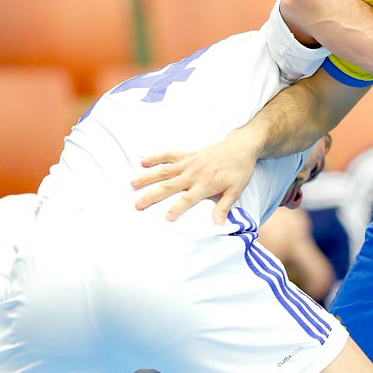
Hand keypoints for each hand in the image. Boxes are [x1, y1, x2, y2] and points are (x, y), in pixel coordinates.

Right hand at [131, 131, 257, 222]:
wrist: (240, 147)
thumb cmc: (239, 171)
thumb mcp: (235, 191)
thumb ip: (224, 207)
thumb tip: (218, 225)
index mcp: (205, 185)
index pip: (187, 199)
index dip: (177, 209)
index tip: (166, 218)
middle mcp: (193, 174)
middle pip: (169, 186)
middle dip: (152, 196)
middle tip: (137, 205)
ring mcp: (188, 163)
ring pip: (163, 170)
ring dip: (147, 177)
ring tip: (133, 183)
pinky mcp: (188, 154)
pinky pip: (169, 155)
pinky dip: (156, 157)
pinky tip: (143, 161)